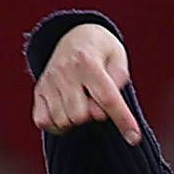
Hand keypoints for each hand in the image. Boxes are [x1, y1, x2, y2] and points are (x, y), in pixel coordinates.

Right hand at [33, 23, 141, 144]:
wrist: (75, 35)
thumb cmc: (101, 52)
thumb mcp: (118, 59)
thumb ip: (117, 84)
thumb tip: (101, 113)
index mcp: (88, 62)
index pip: (107, 98)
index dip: (122, 120)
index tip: (134, 138)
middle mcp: (65, 72)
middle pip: (80, 115)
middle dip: (92, 116)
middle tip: (95, 103)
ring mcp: (49, 81)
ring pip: (62, 121)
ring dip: (75, 122)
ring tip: (82, 107)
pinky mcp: (39, 90)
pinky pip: (43, 122)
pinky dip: (56, 125)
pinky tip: (67, 115)